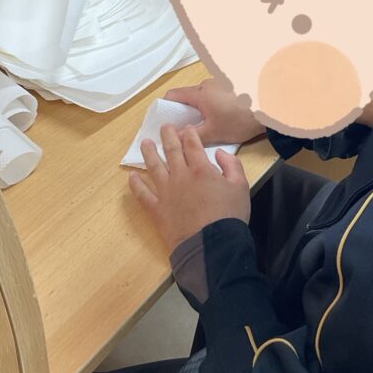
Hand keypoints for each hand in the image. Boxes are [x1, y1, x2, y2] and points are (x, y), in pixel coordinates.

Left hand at [129, 123, 250, 253]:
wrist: (212, 245)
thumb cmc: (229, 216)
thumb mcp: (241, 187)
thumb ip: (232, 165)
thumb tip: (219, 153)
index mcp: (201, 169)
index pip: (193, 145)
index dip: (190, 134)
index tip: (187, 127)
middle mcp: (180, 175)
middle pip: (171, 150)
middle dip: (167, 136)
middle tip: (164, 127)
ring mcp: (166, 192)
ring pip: (154, 167)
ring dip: (149, 153)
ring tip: (145, 143)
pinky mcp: (156, 209)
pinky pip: (142, 194)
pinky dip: (136, 184)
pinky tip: (132, 176)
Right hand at [165, 78, 264, 145]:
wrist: (269, 109)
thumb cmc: (240, 119)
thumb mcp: (214, 132)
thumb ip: (192, 136)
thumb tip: (175, 139)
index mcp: (200, 93)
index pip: (173, 95)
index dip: (166, 107)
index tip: (167, 121)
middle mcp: (208, 83)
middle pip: (188, 96)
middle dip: (185, 111)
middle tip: (187, 129)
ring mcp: (221, 82)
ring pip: (202, 96)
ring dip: (201, 109)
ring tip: (206, 126)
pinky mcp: (232, 85)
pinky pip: (214, 95)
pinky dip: (213, 105)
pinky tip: (221, 118)